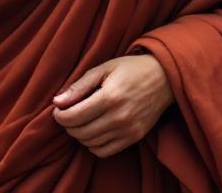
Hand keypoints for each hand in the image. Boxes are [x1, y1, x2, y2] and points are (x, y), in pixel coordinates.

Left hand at [51, 54, 174, 157]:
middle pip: (80, 132)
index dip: (60, 116)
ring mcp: (128, 130)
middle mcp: (119, 117)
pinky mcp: (135, 137)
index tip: (57, 110)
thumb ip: (79, 86)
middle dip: (68, 125)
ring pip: (91, 144)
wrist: (164, 78)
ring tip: (81, 121)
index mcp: (110, 97)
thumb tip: (57, 102)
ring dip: (79, 135)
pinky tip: (93, 132)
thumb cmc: (131, 69)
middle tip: (67, 115)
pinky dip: (93, 145)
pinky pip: (105, 151)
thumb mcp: (104, 68)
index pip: (74, 116)